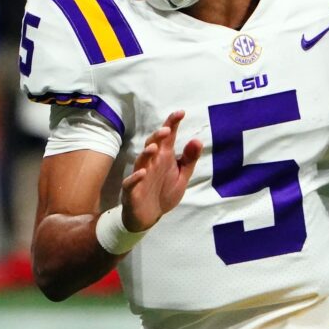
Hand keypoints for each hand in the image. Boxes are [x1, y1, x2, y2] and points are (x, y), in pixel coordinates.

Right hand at [121, 111, 202, 231]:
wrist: (149, 216)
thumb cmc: (164, 192)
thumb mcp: (182, 176)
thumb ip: (189, 159)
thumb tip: (197, 140)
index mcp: (164, 157)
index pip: (167, 137)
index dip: (172, 124)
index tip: (181, 112)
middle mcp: (151, 163)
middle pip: (153, 145)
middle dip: (158, 137)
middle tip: (166, 130)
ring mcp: (140, 175)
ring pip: (141, 161)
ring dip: (146, 153)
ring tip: (154, 147)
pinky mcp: (132, 190)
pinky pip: (131, 181)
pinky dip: (135, 177)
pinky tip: (142, 173)